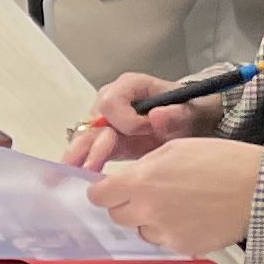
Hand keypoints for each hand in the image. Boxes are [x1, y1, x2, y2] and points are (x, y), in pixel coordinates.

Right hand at [64, 74, 206, 170]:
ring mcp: (106, 122)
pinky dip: (81, 162)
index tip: (146, 132)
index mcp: (130, 86)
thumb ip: (177, 115)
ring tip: (72, 174)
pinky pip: (88, 150)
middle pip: (92, 121)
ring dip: (79, 156)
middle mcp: (112, 101)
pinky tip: (71, 177)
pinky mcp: (105, 141)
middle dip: (91, 145)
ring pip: (85, 137)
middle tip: (89, 168)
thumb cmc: (189, 114)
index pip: (111, 102)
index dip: (125, 120)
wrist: (192, 126)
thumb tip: (155, 115)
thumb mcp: (191, 113)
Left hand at [88, 137, 263, 256]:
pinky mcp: (182, 246)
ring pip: (141, 230)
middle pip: (117, 215)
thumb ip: (144, 166)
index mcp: (141, 182)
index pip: (98, 197)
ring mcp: (165, 232)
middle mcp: (148, 210)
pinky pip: (164, 241)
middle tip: (151, 193)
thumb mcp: (175, 148)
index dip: (104, 192)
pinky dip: (172, 231)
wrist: (258, 188)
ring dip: (150, 219)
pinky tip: (193, 215)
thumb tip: (127, 179)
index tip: (112, 189)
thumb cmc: (223, 162)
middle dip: (127, 204)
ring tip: (179, 203)